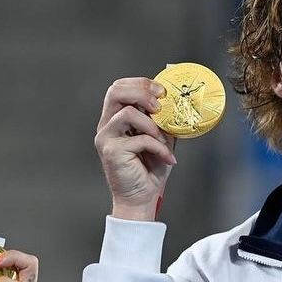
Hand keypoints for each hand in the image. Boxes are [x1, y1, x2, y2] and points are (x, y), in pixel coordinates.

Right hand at [94, 77, 176, 220]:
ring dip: (151, 124)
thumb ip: (161, 120)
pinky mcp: (111, 152)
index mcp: (115, 119)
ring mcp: (106, 138)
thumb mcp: (160, 138)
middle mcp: (106, 125)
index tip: (162, 92)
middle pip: (115, 91)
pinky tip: (166, 157)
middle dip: (142, 92)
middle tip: (160, 105)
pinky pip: (139, 139)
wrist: (141, 198)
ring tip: (162, 139)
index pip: (120, 88)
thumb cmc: (149, 170)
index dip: (141, 84)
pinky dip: (157, 146)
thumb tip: (175, 101)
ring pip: (126, 112)